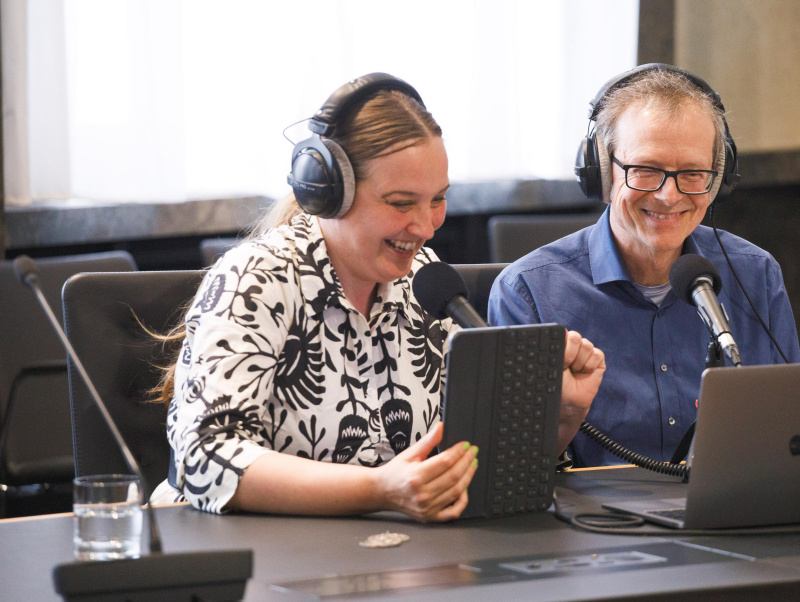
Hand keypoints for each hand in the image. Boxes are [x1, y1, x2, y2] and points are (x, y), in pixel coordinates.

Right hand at [372, 422, 477, 522]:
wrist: (382, 491)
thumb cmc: (395, 472)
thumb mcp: (410, 453)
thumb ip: (428, 441)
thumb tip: (441, 427)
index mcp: (416, 476)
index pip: (445, 462)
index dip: (458, 452)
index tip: (465, 445)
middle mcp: (422, 494)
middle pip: (454, 476)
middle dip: (467, 461)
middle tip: (473, 452)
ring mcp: (427, 508)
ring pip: (456, 491)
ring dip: (468, 476)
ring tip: (472, 464)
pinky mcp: (430, 517)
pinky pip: (453, 512)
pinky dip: (463, 500)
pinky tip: (465, 488)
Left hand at [558, 330, 605, 451]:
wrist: (568, 402)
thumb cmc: (555, 385)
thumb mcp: (550, 367)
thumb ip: (553, 351)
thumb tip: (554, 337)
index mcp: (560, 345)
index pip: (562, 332)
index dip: (561, 343)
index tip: (557, 358)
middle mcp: (573, 346)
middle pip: (575, 336)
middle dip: (569, 352)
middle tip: (566, 366)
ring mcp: (586, 353)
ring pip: (586, 344)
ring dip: (579, 360)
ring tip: (575, 371)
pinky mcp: (598, 360)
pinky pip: (597, 354)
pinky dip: (590, 364)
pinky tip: (584, 372)